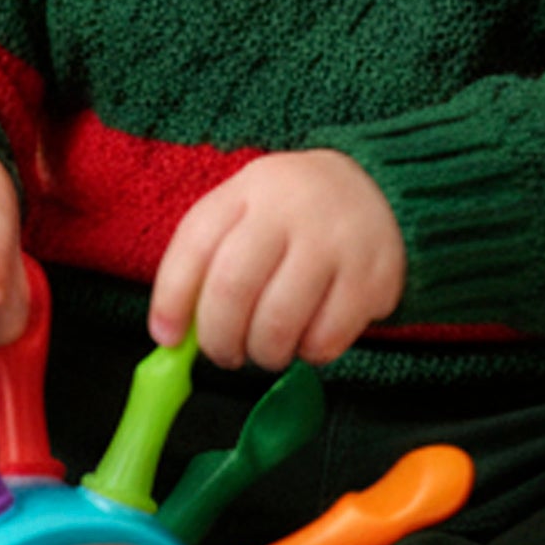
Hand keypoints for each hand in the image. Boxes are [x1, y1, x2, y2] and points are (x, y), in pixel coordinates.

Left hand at [149, 150, 404, 370]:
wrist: (378, 189)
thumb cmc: (291, 215)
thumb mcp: (246, 212)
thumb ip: (208, 263)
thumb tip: (172, 335)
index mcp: (247, 190)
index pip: (195, 244)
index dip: (172, 299)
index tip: (167, 338)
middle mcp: (290, 209)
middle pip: (232, 289)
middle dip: (218, 339)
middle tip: (224, 355)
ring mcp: (334, 242)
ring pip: (278, 323)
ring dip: (263, 352)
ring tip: (266, 349)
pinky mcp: (372, 277)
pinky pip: (325, 339)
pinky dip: (308, 354)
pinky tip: (308, 338)